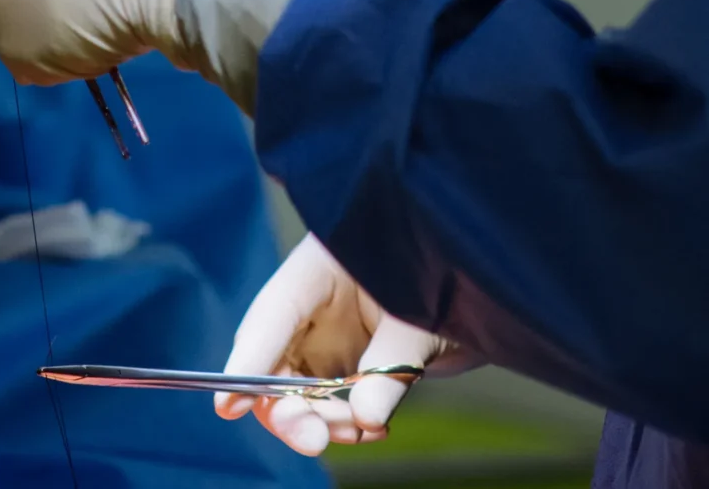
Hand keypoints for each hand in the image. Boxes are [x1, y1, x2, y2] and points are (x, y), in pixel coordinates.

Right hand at [215, 236, 471, 456]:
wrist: (481, 281)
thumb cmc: (445, 274)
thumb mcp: (420, 321)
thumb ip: (390, 370)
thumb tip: (363, 421)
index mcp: (317, 268)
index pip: (271, 315)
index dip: (247, 361)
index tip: (227, 406)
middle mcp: (313, 303)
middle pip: (276, 360)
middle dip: (288, 407)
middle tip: (313, 440)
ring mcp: (328, 332)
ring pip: (299, 387)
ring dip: (319, 419)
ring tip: (358, 430)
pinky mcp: (347, 359)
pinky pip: (329, 399)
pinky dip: (343, 420)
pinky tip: (369, 426)